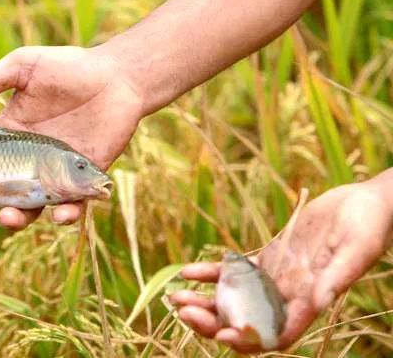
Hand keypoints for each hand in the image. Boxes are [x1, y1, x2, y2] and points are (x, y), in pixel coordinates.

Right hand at [0, 46, 142, 227]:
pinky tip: (60, 216)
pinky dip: (67, 215)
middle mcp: (25, 163)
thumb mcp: (24, 68)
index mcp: (5, 138)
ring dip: (14, 219)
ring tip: (6, 217)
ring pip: (28, 208)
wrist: (116, 76)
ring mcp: (53, 175)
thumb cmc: (69, 68)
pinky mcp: (83, 181)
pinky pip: (73, 206)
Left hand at [170, 176, 392, 352]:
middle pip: (246, 321)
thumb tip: (319, 302)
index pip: (275, 335)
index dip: (249, 340)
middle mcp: (289, 297)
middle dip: (214, 322)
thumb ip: (337, 277)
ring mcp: (276, 279)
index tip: (221, 333)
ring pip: (235, 300)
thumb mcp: (357, 249)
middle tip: (184, 312)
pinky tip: (186, 271)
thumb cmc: (369, 225)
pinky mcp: (269, 258)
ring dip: (205, 302)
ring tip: (174, 297)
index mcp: (310, 303)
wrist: (363, 202)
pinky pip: (235, 272)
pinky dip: (211, 274)